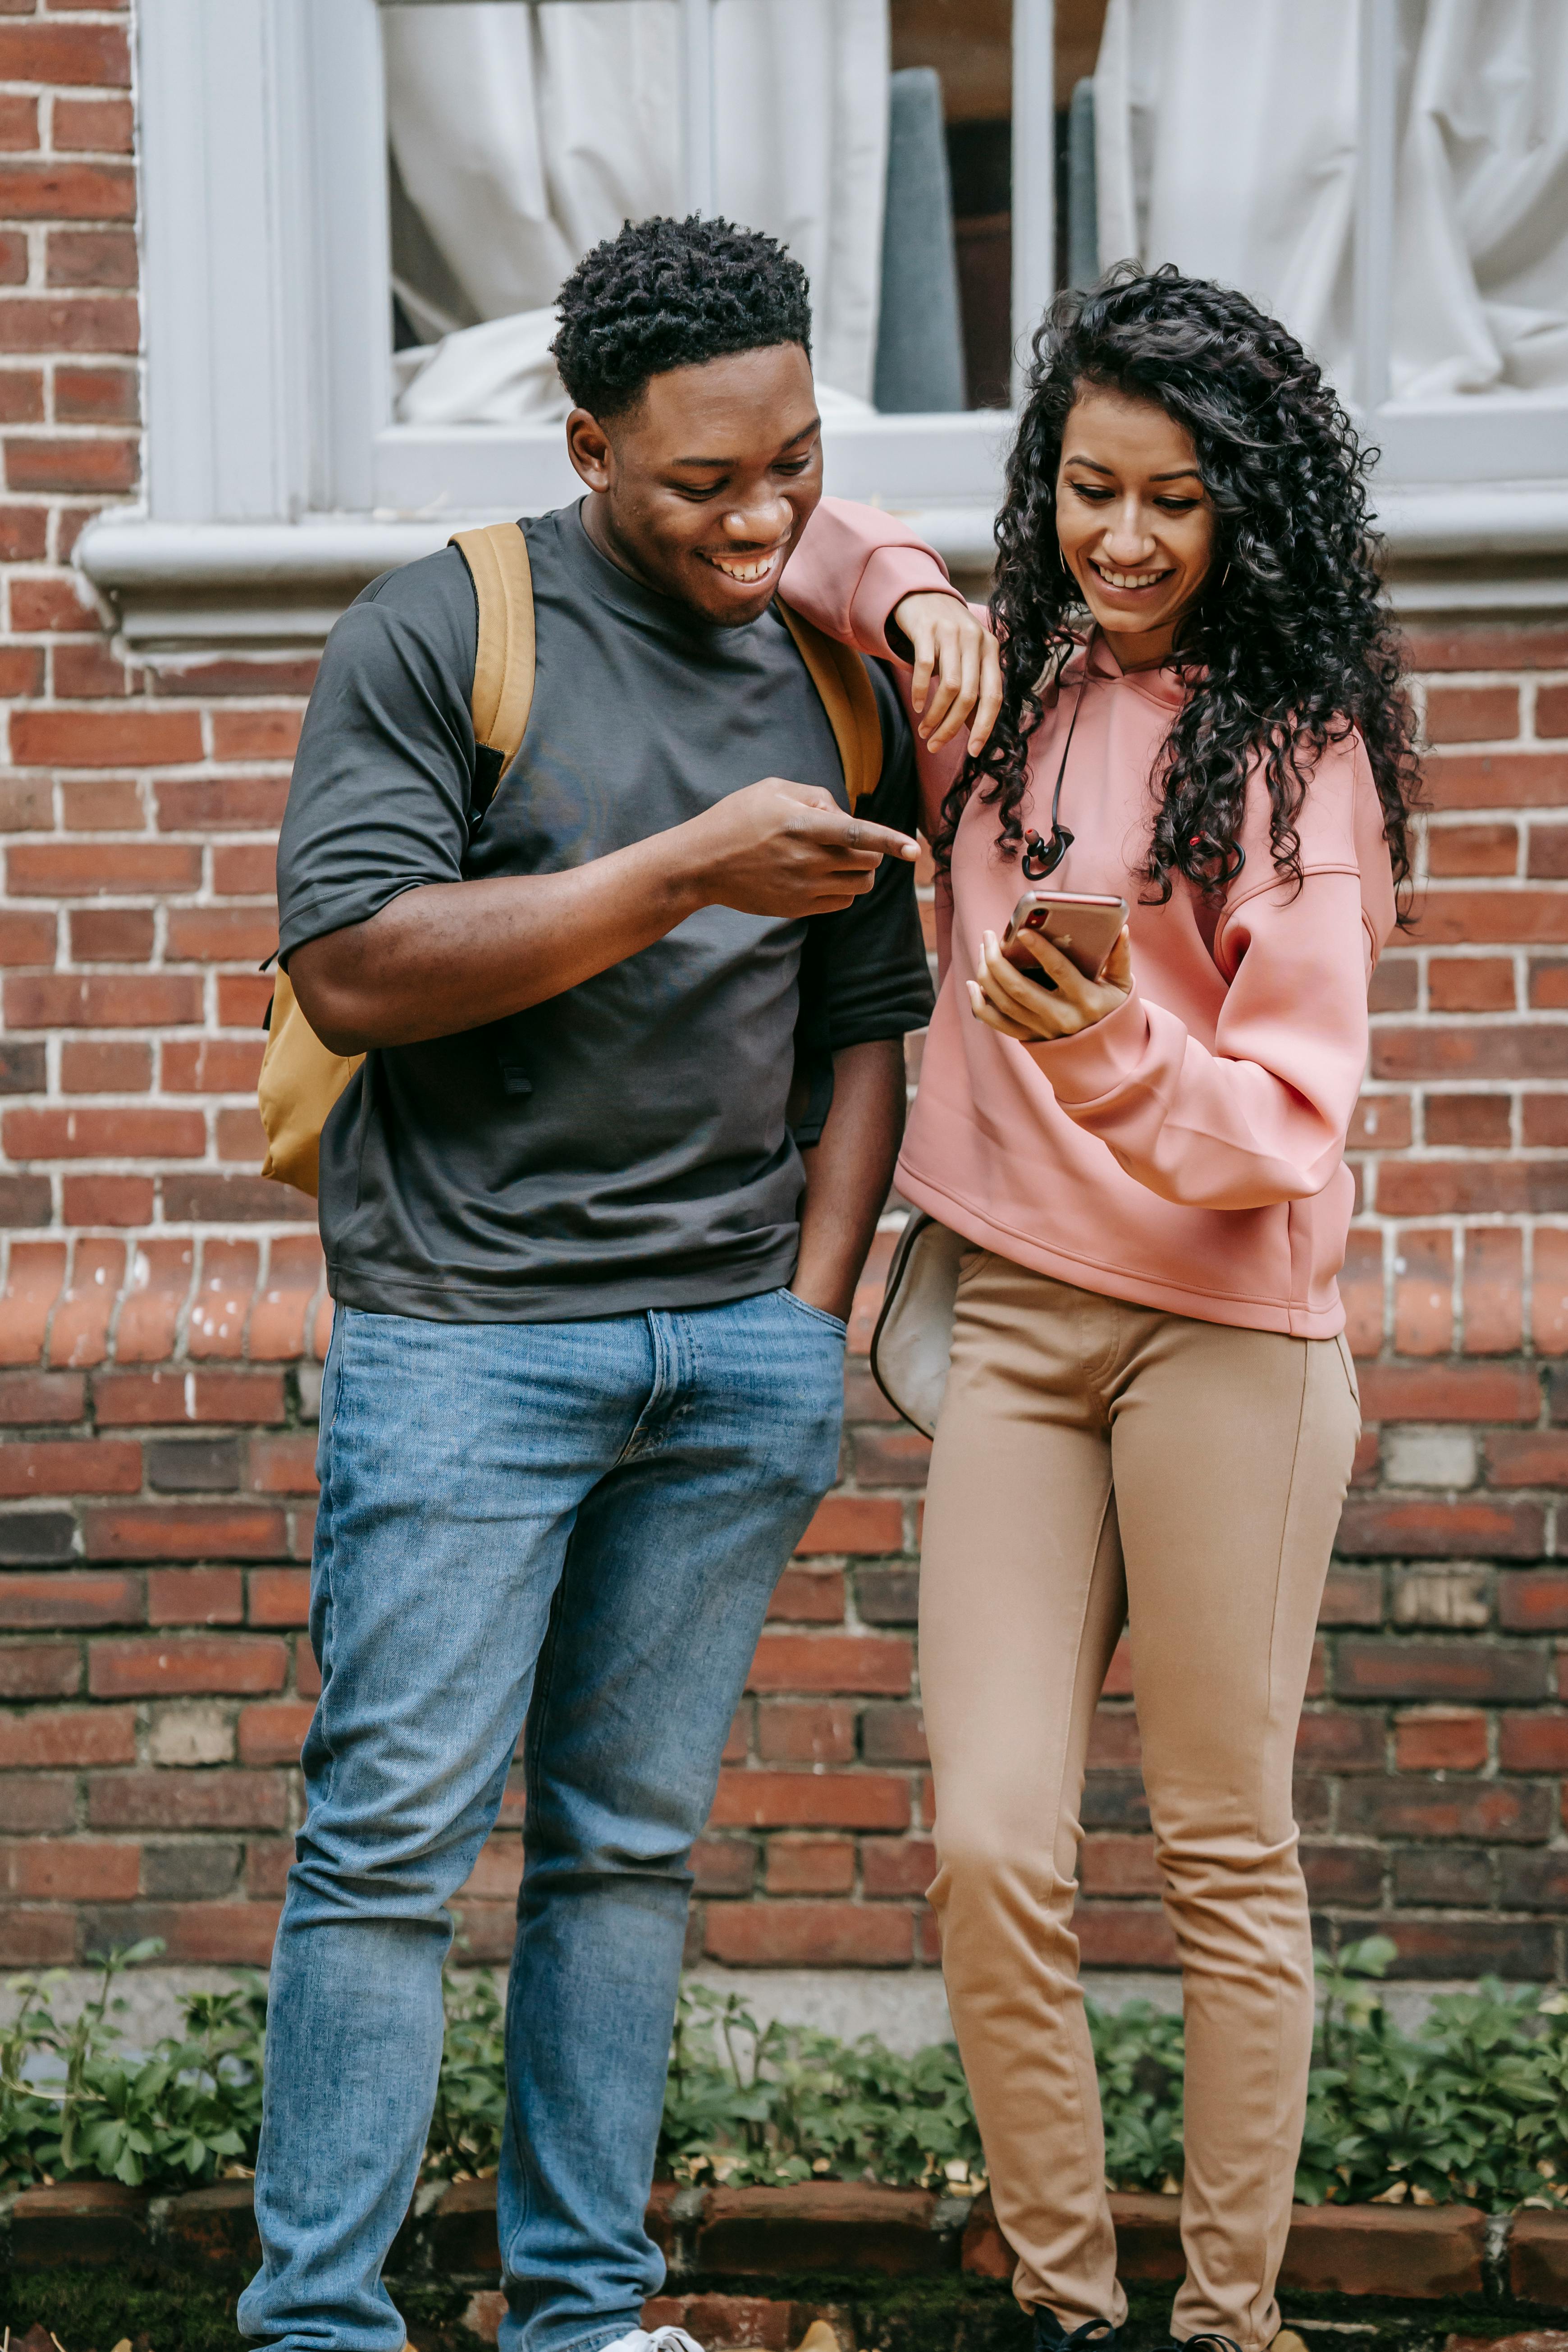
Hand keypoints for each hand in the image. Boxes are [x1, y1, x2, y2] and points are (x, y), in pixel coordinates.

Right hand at [681, 778, 916, 919]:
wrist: (701, 864)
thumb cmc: (736, 818)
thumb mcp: (772, 789)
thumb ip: (816, 794)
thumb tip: (845, 813)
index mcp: (802, 825)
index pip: (858, 835)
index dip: (890, 841)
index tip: (914, 850)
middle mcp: (806, 859)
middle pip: (867, 862)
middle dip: (872, 851)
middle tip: (849, 841)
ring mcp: (802, 888)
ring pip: (859, 886)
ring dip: (860, 871)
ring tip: (837, 859)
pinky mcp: (797, 908)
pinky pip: (841, 903)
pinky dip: (844, 890)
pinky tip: (823, 877)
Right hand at [891, 591, 1002, 754]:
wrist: (924, 596)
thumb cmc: (949, 636)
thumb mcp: (968, 657)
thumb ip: (974, 688)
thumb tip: (974, 730)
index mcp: (991, 650)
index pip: (994, 696)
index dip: (984, 726)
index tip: (973, 751)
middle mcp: (975, 640)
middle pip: (969, 696)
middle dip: (951, 727)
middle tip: (935, 745)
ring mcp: (952, 633)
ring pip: (949, 686)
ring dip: (935, 715)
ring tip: (925, 731)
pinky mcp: (927, 629)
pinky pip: (925, 667)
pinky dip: (921, 691)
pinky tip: (917, 706)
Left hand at [967, 924, 1132, 1042]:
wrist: (1105, 1054)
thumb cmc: (1112, 1010)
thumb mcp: (1122, 986)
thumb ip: (1120, 958)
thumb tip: (1121, 929)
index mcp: (1085, 1000)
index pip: (1059, 971)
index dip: (1039, 950)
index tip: (1022, 931)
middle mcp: (1061, 1017)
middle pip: (1019, 988)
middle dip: (997, 960)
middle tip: (987, 936)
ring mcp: (1042, 1030)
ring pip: (1004, 1002)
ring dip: (986, 974)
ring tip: (982, 949)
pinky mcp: (1029, 1038)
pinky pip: (997, 1023)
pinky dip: (980, 1004)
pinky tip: (974, 984)